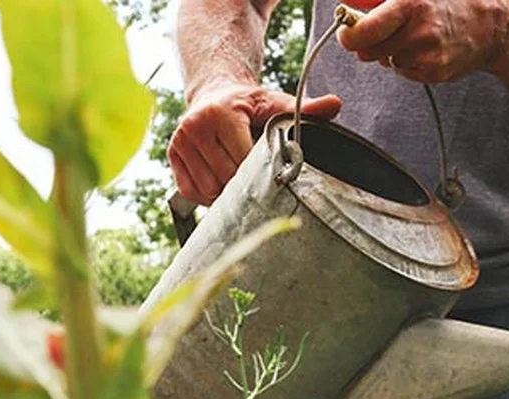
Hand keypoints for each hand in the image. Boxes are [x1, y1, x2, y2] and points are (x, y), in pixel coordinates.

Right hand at [168, 80, 342, 205]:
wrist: (215, 93)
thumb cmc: (251, 105)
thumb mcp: (277, 103)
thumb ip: (306, 109)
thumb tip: (337, 104)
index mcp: (220, 114)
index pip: (243, 160)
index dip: (262, 174)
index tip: (276, 178)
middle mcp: (194, 126)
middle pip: (226, 177)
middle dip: (246, 186)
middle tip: (260, 183)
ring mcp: (179, 141)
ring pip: (209, 189)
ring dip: (227, 194)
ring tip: (241, 180)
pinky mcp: (171, 155)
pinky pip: (191, 192)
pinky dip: (209, 195)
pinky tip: (222, 183)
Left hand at [337, 0, 508, 82]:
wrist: (488, 26)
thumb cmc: (447, 3)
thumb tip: (346, 6)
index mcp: (410, 4)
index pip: (366, 29)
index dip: (349, 34)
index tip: (346, 33)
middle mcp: (419, 32)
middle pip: (370, 50)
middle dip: (368, 43)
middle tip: (382, 32)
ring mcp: (427, 56)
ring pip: (386, 61)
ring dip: (391, 51)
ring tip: (414, 37)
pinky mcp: (434, 73)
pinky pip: (403, 72)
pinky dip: (407, 62)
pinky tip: (424, 49)